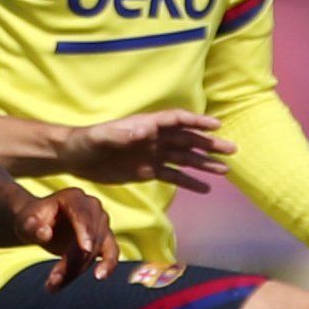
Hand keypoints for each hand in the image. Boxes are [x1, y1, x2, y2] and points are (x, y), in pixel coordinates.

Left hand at [18, 185, 117, 285]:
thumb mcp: (24, 222)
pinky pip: (112, 253)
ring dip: (76, 270)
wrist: (39, 225)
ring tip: (53, 286)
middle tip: (52, 281)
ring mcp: (100, 224)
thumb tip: (45, 233)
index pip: (83, 213)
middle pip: (89, 236)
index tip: (86, 249)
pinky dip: (108, 265)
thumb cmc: (31, 221)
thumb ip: (31, 226)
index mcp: (73, 198)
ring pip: (95, 250)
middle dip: (73, 261)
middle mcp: (92, 208)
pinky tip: (100, 276)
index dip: (86, 230)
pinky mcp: (104, 239)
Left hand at [59, 110, 232, 192]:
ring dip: (205, 163)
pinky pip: (174, 176)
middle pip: (188, 139)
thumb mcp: (103, 137)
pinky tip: (206, 188)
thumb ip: (124, 134)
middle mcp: (155, 138)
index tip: (216, 126)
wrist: (75, 157)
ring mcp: (154, 155)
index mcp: (147, 125)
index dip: (197, 122)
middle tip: (232, 150)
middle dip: (210, 144)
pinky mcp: (149, 171)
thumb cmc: (88, 141)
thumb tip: (146, 130)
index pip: (177, 120)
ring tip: (226, 170)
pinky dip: (190, 182)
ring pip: (185, 158)